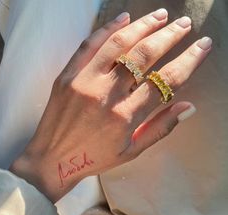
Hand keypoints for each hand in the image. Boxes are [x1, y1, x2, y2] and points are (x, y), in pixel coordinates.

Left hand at [10, 9, 211, 202]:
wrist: (52, 159)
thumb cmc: (94, 158)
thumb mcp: (131, 151)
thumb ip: (160, 128)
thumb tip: (188, 107)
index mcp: (125, 117)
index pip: (165, 81)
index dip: (188, 61)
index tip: (202, 46)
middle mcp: (106, 95)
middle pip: (144, 55)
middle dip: (170, 36)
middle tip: (185, 25)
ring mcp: (84, 82)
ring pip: (119, 44)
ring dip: (144, 25)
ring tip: (161, 16)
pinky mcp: (67, 75)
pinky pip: (89, 45)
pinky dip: (108, 28)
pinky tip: (125, 18)